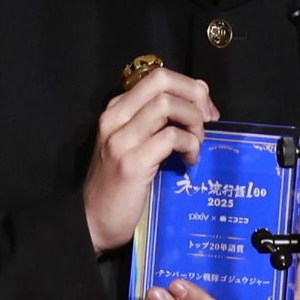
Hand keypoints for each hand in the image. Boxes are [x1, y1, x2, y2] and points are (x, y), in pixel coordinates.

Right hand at [81, 67, 215, 253]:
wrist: (91, 222)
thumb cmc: (117, 186)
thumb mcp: (134, 145)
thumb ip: (156, 123)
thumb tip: (197, 103)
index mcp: (116, 111)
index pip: (158, 77)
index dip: (190, 87)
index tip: (205, 110)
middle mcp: (115, 119)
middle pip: (163, 81)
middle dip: (195, 96)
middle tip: (207, 120)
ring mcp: (121, 140)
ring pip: (167, 105)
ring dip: (193, 121)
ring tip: (196, 143)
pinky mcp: (131, 163)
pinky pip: (170, 137)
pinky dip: (189, 145)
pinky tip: (189, 160)